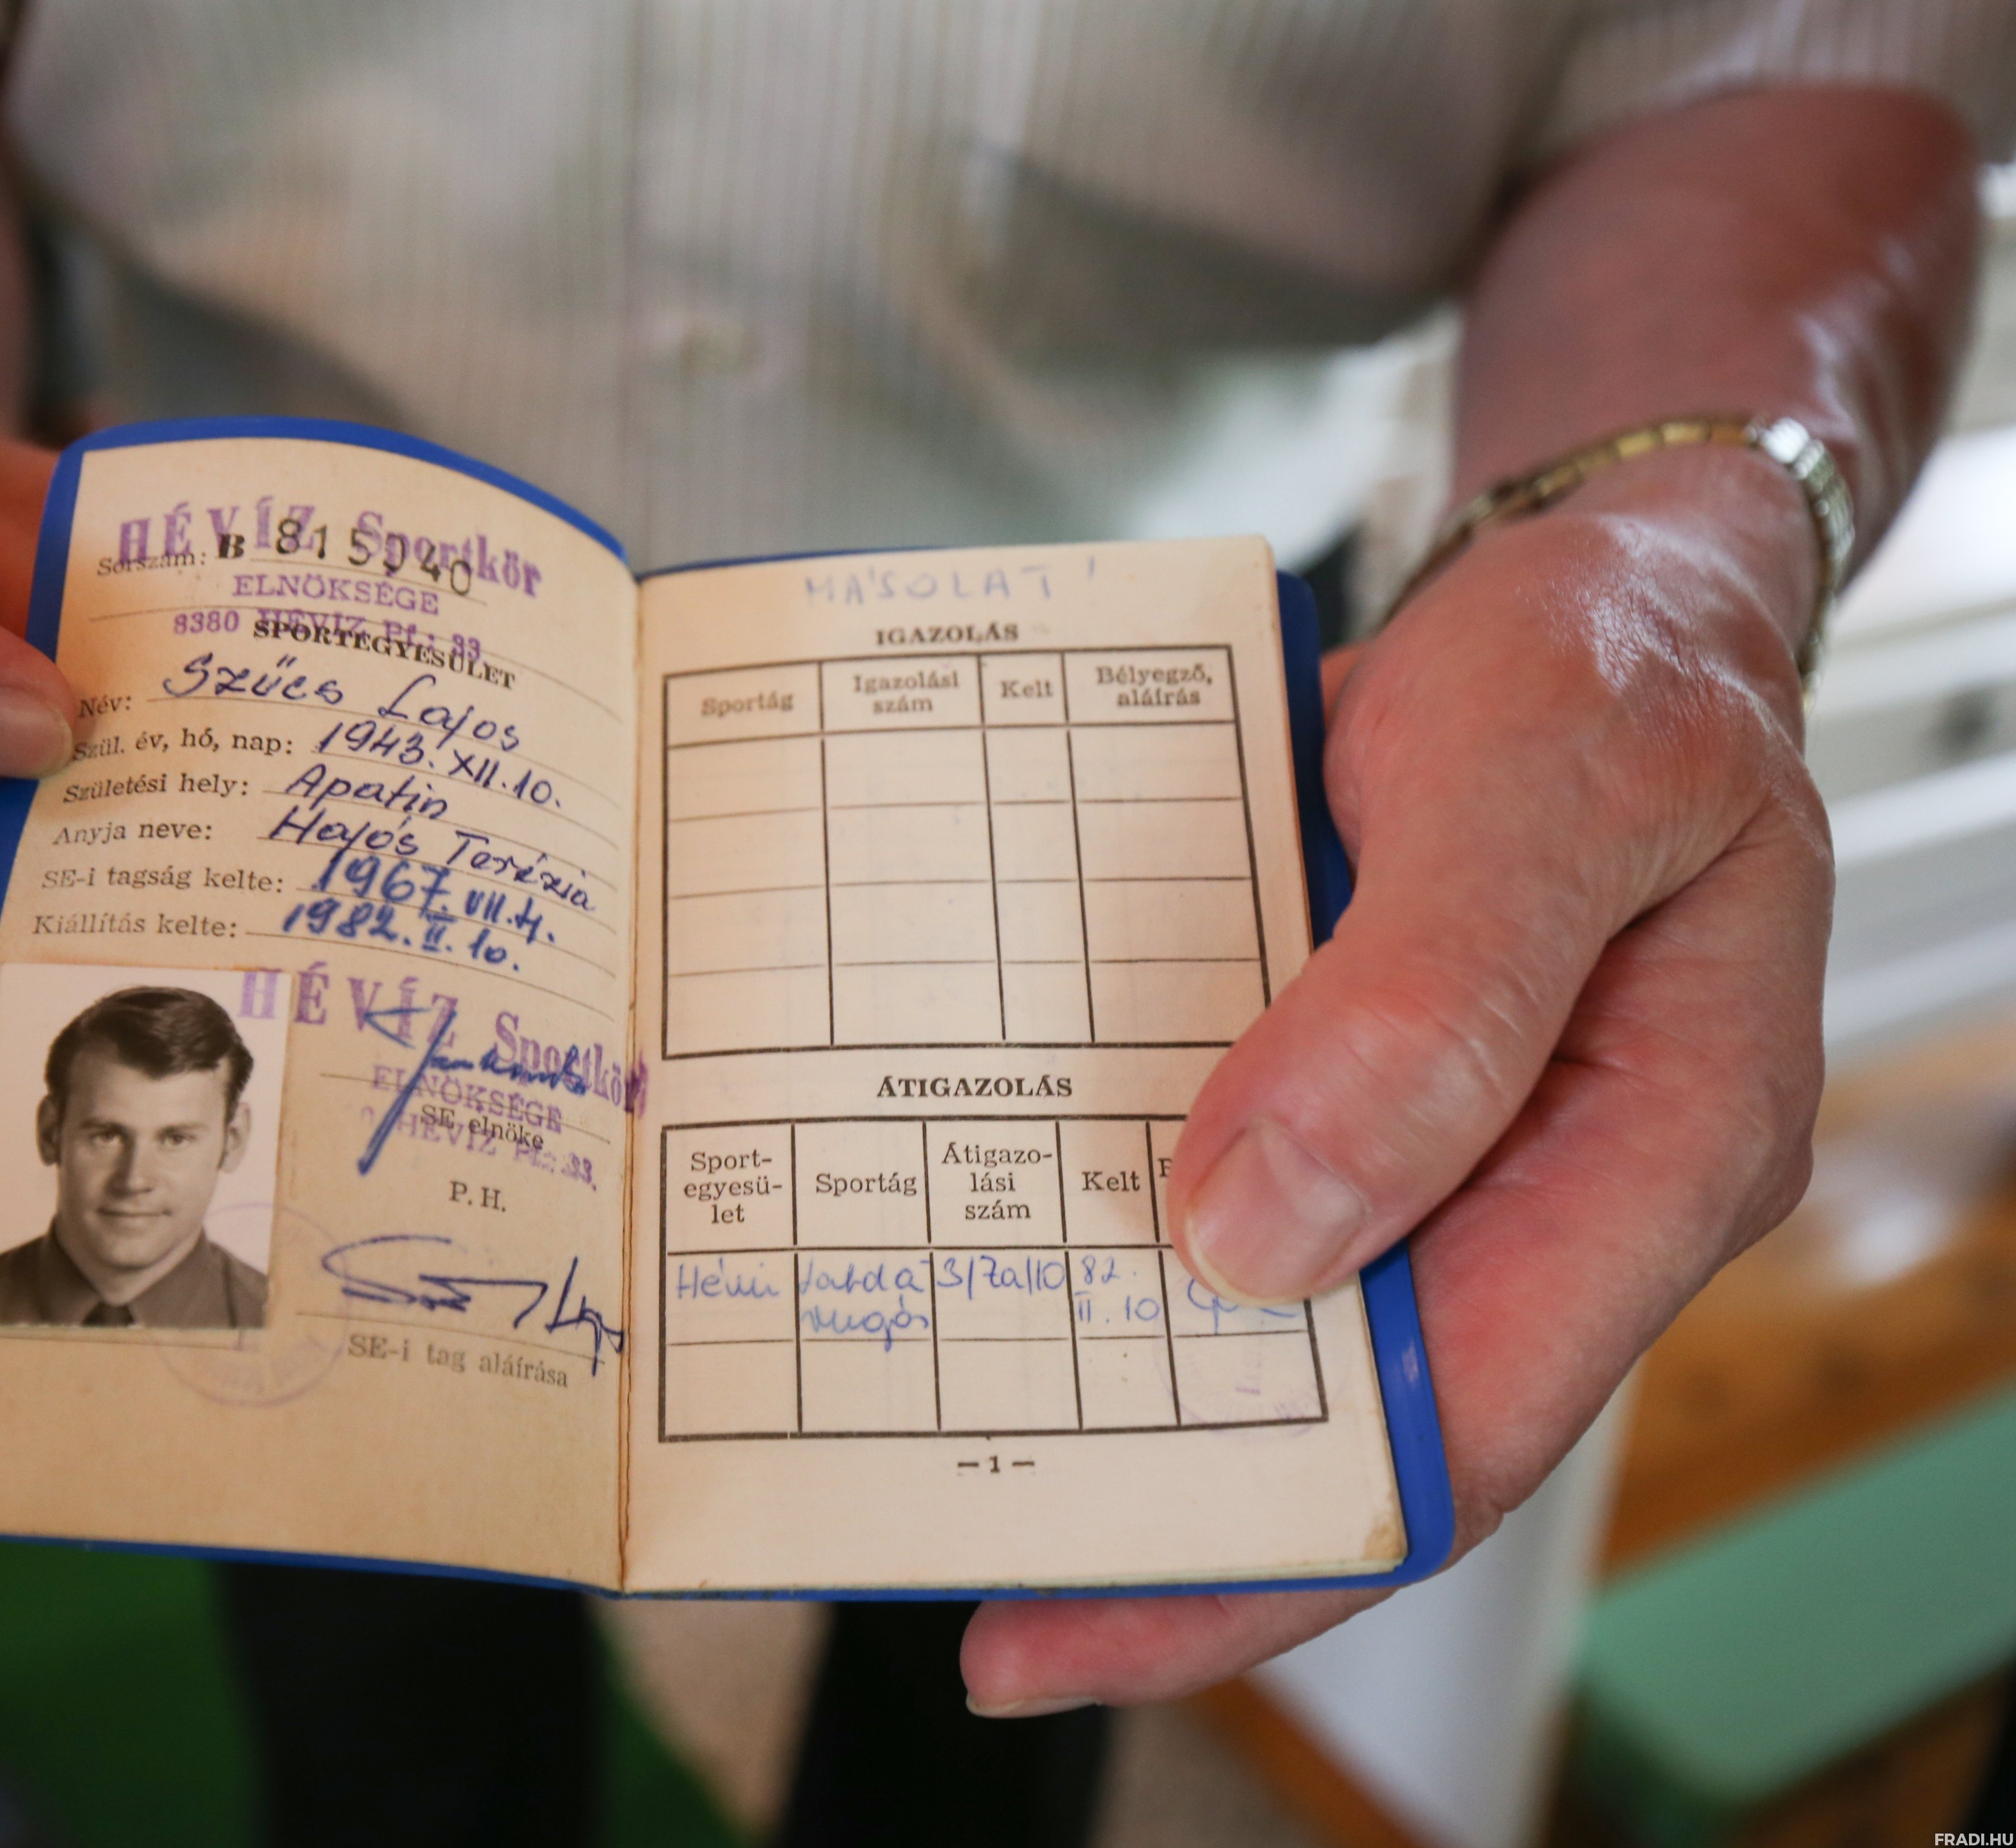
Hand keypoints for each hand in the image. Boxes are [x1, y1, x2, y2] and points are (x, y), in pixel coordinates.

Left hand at [960, 448, 1832, 1707]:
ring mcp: (1457, 1151)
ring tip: (960, 1447)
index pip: (1460, 1430)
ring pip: (1293, 1330)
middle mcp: (1555, 1188)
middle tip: (972, 1579)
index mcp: (1658, 1151)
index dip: (1262, 1554)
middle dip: (1171, 1518)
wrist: (1590, 583)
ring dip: (1136, 1394)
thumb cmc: (1608, 662)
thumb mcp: (1539, 785)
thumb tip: (1257, 1240)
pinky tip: (1016, 1255)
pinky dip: (1135, 1245)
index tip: (1067, 1615)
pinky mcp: (1368, 1094)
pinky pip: (1251, 1205)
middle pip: (1360, 1421)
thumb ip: (1425, 1009)